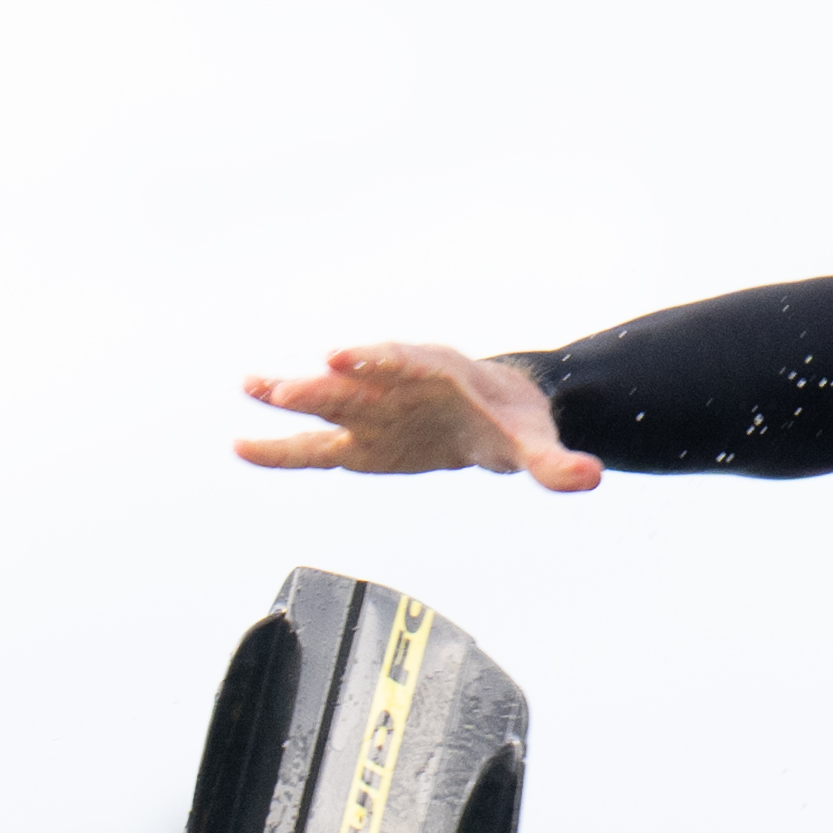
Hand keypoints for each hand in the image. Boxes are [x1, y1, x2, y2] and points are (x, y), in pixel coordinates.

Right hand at [233, 342, 598, 490]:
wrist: (497, 414)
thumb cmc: (514, 423)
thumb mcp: (537, 446)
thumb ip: (557, 465)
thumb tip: (591, 477)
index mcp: (437, 375)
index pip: (403, 362)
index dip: (375, 360)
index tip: (343, 356)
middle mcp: (396, 386)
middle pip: (356, 380)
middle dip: (325, 383)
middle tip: (289, 384)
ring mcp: (372, 411)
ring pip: (325, 403)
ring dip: (289, 396)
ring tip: (248, 387)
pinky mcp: (359, 441)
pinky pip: (314, 445)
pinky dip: (280, 448)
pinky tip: (241, 447)